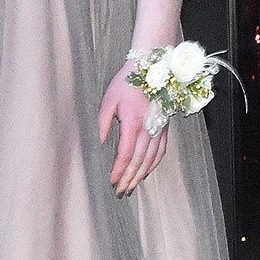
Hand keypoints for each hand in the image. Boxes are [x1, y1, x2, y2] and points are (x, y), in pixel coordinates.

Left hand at [98, 62, 167, 196]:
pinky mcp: (165, 127)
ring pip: (151, 160)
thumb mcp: (108, 100)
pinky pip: (161, 152)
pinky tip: (145, 172)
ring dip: (140, 176)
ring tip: (131, 187)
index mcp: (133, 122)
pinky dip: (153, 165)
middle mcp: (149, 128)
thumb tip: (95, 144)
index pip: (126, 154)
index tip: (111, 181)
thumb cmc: (126, 82)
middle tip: (120, 192)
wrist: (150, 68)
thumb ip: (101, 124)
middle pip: (139, 161)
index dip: (119, 171)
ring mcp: (159, 129)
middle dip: (129, 179)